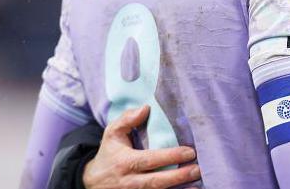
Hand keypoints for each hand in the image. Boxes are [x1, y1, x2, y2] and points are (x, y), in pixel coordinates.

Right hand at [82, 105, 201, 188]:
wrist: (92, 183)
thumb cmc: (109, 154)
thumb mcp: (111, 134)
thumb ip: (127, 119)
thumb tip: (145, 108)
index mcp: (125, 162)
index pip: (149, 160)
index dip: (169, 157)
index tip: (189, 152)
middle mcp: (130, 181)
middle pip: (156, 181)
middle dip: (178, 177)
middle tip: (198, 169)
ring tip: (197, 184)